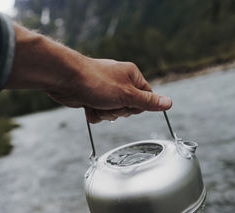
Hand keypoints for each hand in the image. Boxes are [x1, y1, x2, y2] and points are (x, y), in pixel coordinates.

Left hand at [46, 58, 171, 122]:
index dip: (137, 106)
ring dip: (104, 113)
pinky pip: (100, 114)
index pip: (146, 97)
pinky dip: (94, 113)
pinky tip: (87, 105)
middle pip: (129, 108)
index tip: (127, 103)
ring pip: (113, 113)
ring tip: (96, 103)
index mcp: (132, 76)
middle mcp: (120, 82)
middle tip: (109, 102)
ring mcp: (105, 90)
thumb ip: (148, 102)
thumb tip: (169, 103)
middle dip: (118, 111)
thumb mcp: (127, 95)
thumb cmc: (96, 82)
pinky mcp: (93, 97)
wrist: (65, 79)